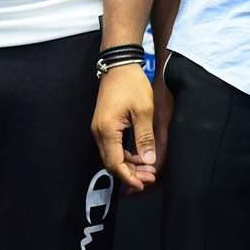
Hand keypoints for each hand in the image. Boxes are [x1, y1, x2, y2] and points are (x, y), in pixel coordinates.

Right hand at [94, 63, 159, 192]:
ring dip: (130, 165)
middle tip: (150, 178)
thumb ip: (145, 138)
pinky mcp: (104, 125)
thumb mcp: (144, 111)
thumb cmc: (131, 84)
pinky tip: (141, 156)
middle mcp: (99, 132)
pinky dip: (126, 155)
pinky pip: (113, 147)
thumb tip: (149, 160)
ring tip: (149, 169)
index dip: (129, 177)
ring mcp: (100, 129)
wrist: (119, 66)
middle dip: (131, 174)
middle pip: (112, 163)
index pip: (115, 164)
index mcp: (107, 130)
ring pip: (113, 156)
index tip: (143, 184)